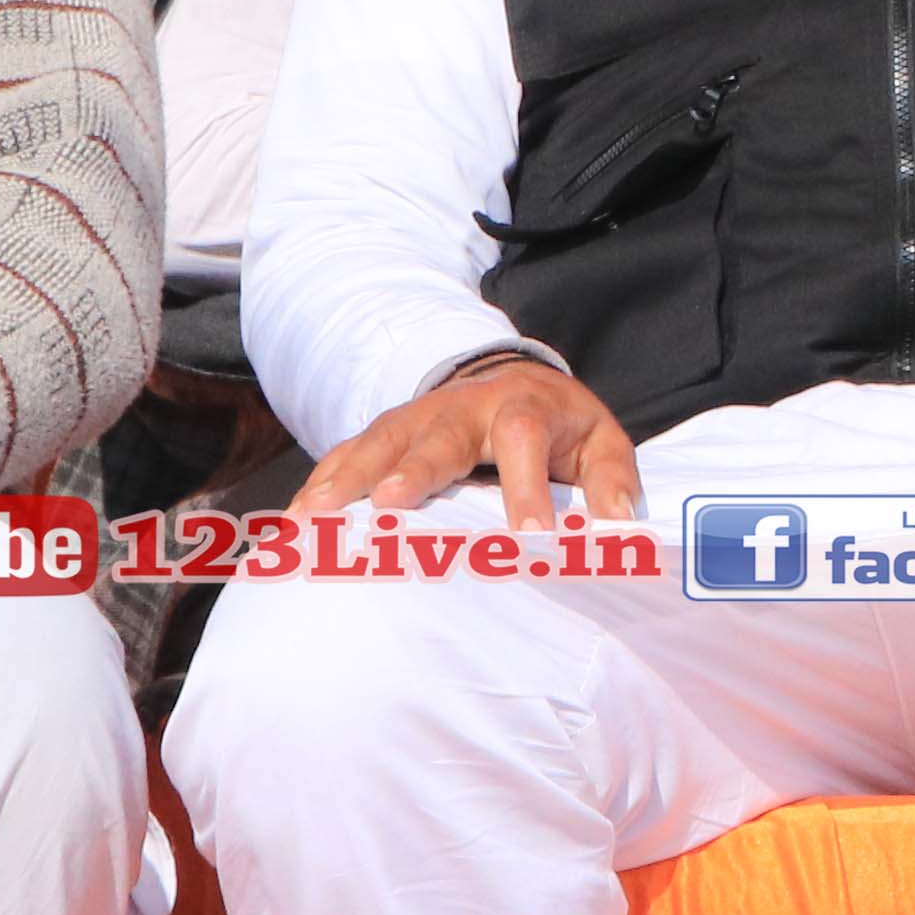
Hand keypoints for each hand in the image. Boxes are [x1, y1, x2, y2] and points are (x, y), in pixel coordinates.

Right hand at [302, 346, 638, 530]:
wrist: (513, 378)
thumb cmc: (560, 425)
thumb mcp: (601, 442)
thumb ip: (612, 480)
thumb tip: (621, 527)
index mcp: (522, 407)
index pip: (524, 440)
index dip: (526, 487)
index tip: (529, 537)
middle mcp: (461, 407)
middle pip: (435, 437)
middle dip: (411, 471)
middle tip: (386, 505)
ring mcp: (415, 418)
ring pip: (377, 444)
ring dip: (343, 479)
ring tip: (313, 519)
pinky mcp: (385, 434)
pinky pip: (345, 456)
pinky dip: (318, 485)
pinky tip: (293, 523)